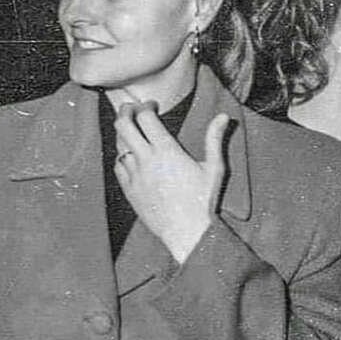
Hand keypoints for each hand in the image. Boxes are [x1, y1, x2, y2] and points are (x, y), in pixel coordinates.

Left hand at [113, 102, 230, 262]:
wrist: (187, 233)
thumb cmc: (203, 201)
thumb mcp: (214, 168)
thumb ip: (215, 139)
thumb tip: (223, 116)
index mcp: (167, 151)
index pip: (145, 117)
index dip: (145, 106)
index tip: (152, 106)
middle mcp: (146, 160)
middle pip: (123, 125)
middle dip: (125, 111)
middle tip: (131, 109)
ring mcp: (135, 175)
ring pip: (118, 145)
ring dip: (123, 134)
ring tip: (131, 130)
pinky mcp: (129, 190)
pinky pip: (118, 166)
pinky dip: (122, 156)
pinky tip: (130, 156)